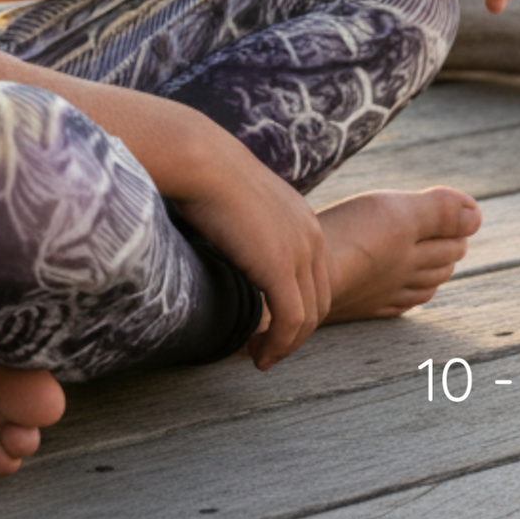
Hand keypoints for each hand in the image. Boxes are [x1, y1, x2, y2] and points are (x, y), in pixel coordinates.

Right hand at [170, 128, 331, 368]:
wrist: (200, 160)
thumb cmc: (205, 174)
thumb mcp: (239, 201)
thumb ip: (248, 225)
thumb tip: (229, 240)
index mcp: (303, 220)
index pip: (315, 278)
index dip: (298, 309)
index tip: (271, 327)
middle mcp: (311, 236)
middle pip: (319, 302)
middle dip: (296, 334)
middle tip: (267, 351)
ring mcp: (300, 252)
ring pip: (307, 317)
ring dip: (286, 346)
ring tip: (260, 358)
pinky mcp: (281, 267)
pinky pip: (290, 320)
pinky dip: (278, 345)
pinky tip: (257, 354)